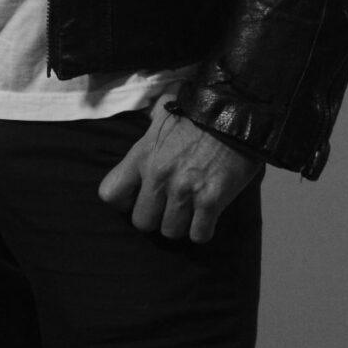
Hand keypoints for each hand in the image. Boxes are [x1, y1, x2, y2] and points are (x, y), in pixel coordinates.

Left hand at [98, 104, 259, 242]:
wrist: (237, 113)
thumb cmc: (199, 114)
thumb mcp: (163, 116)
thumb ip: (149, 126)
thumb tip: (147, 116)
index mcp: (142, 155)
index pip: (110, 194)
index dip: (123, 201)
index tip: (137, 198)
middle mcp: (158, 176)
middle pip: (141, 222)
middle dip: (155, 218)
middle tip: (169, 208)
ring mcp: (184, 190)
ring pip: (170, 232)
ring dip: (181, 225)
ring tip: (190, 211)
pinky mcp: (211, 201)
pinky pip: (199, 235)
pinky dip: (203, 230)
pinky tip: (207, 216)